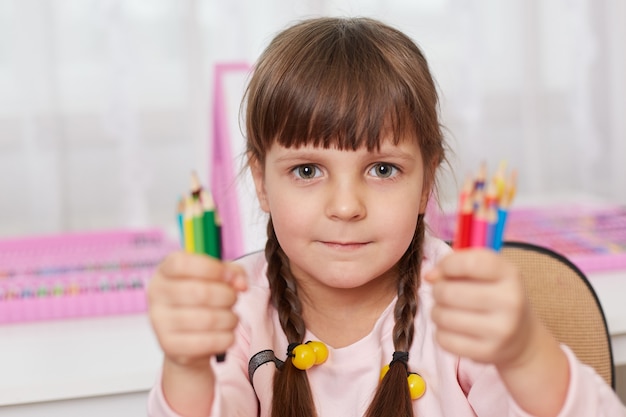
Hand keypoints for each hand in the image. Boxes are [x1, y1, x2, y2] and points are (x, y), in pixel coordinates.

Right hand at [147, 251, 247, 368]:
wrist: (187, 338)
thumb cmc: (202, 300)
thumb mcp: (217, 278)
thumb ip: (233, 273)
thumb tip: (241, 284)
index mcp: (165, 271)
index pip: (182, 264)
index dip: (212, 269)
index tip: (229, 277)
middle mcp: (156, 294)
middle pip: (200, 292)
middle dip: (228, 296)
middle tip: (232, 300)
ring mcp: (160, 322)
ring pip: (208, 319)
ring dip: (230, 318)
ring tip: (231, 318)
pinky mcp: (169, 346)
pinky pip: (208, 342)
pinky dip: (227, 338)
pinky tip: (226, 334)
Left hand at [424, 248, 535, 367]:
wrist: (522, 337)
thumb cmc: (496, 296)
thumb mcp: (487, 272)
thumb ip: (457, 264)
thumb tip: (429, 276)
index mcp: (509, 274)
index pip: (469, 264)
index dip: (447, 264)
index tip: (444, 270)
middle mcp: (509, 301)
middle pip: (448, 292)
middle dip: (437, 290)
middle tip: (442, 293)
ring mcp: (500, 330)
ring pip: (443, 316)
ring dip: (436, 312)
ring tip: (446, 311)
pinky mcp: (488, 352)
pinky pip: (444, 339)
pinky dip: (440, 332)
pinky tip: (451, 329)